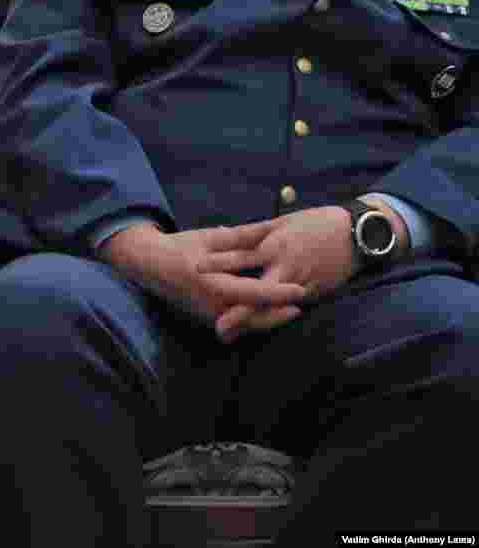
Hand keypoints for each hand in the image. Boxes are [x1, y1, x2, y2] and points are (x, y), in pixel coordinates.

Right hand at [100, 221, 307, 326]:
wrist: (150, 266)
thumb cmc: (181, 247)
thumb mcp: (211, 237)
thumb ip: (243, 236)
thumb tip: (272, 228)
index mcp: (212, 283)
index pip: (252, 293)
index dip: (278, 294)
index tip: (301, 291)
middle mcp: (210, 306)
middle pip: (253, 318)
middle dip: (279, 314)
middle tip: (302, 304)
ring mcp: (207, 317)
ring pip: (245, 325)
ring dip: (268, 319)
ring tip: (290, 309)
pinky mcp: (206, 320)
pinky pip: (235, 326)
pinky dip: (253, 320)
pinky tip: (269, 312)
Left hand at [199, 205, 366, 342]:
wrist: (358, 234)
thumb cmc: (317, 223)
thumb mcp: (282, 222)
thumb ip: (252, 233)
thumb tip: (221, 234)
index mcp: (275, 244)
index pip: (241, 254)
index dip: (218, 262)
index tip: (196, 268)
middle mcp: (285, 266)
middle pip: (256, 289)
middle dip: (237, 308)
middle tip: (215, 322)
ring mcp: (299, 283)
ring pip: (271, 305)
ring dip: (250, 319)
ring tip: (226, 330)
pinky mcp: (312, 294)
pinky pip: (285, 308)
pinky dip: (269, 318)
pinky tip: (250, 328)